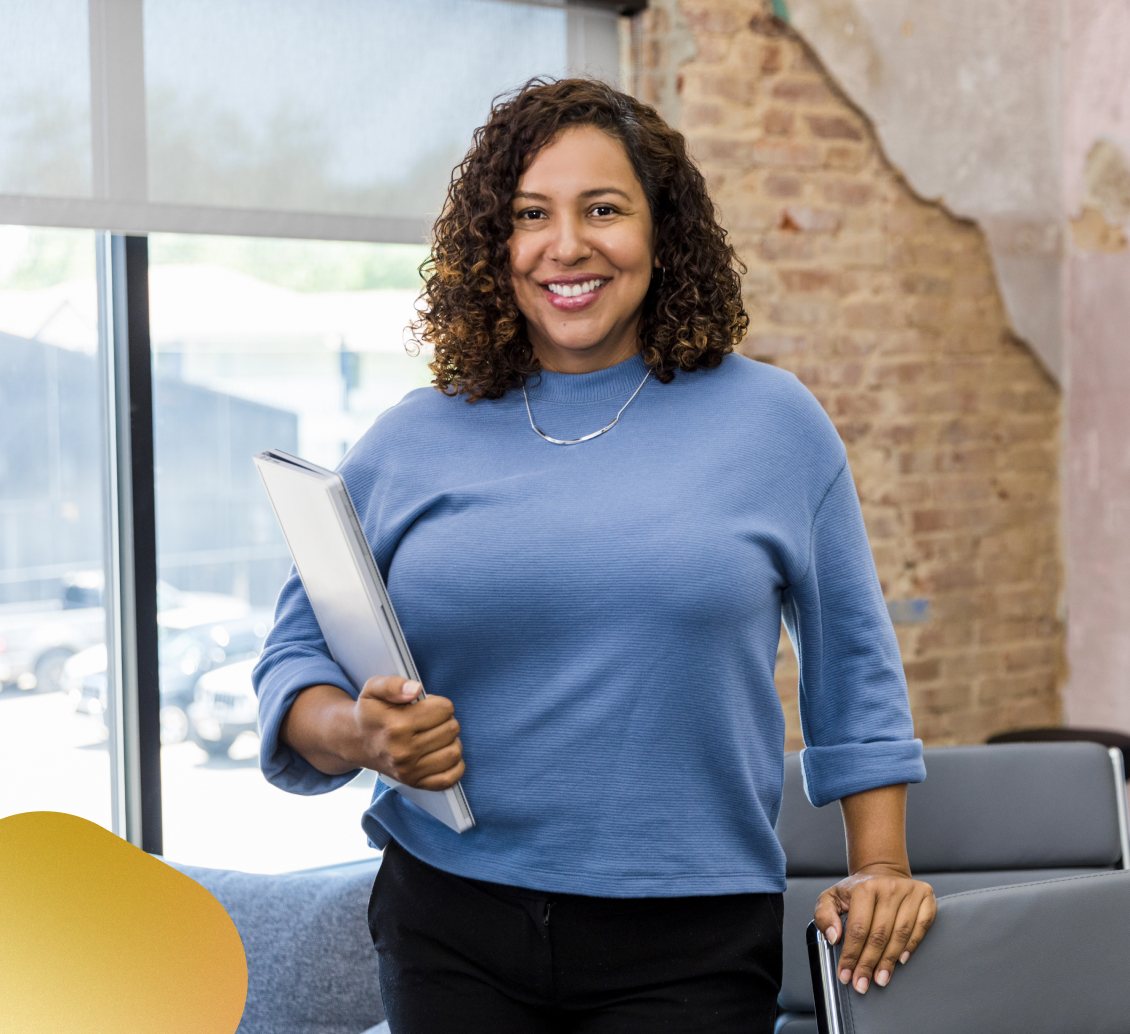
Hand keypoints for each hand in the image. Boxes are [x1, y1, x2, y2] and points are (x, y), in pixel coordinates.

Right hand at [350, 676, 464, 790]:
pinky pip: (451, 777)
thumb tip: (416, 689)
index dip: (438, 703)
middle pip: (452, 729)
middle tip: (428, 720)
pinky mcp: (416, 783)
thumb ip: (394, 684)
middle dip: (444, 720)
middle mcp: (404, 752)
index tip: (426, 706)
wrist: (358, 742)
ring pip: (455, 752)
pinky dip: (453, 765)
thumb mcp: (374, 690)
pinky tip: (440, 753)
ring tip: (433, 735)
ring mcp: (410, 771)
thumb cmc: (371, 714)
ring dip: (449, 741)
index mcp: (396, 726)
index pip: (444, 709)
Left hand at [814, 864, 935, 993]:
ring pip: (900, 934)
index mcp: (864, 888)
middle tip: (862, 984)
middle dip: (869, 963)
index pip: (858, 928)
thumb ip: (824, 915)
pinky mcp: (926, 897)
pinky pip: (922, 926)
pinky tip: (901, 960)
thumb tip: (834, 937)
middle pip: (879, 935)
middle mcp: (888, 887)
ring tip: (880, 978)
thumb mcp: (832, 897)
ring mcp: (909, 891)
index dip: (851, 955)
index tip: (846, 974)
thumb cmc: (856, 891)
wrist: (882, 873)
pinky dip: (912, 945)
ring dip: (889, 960)